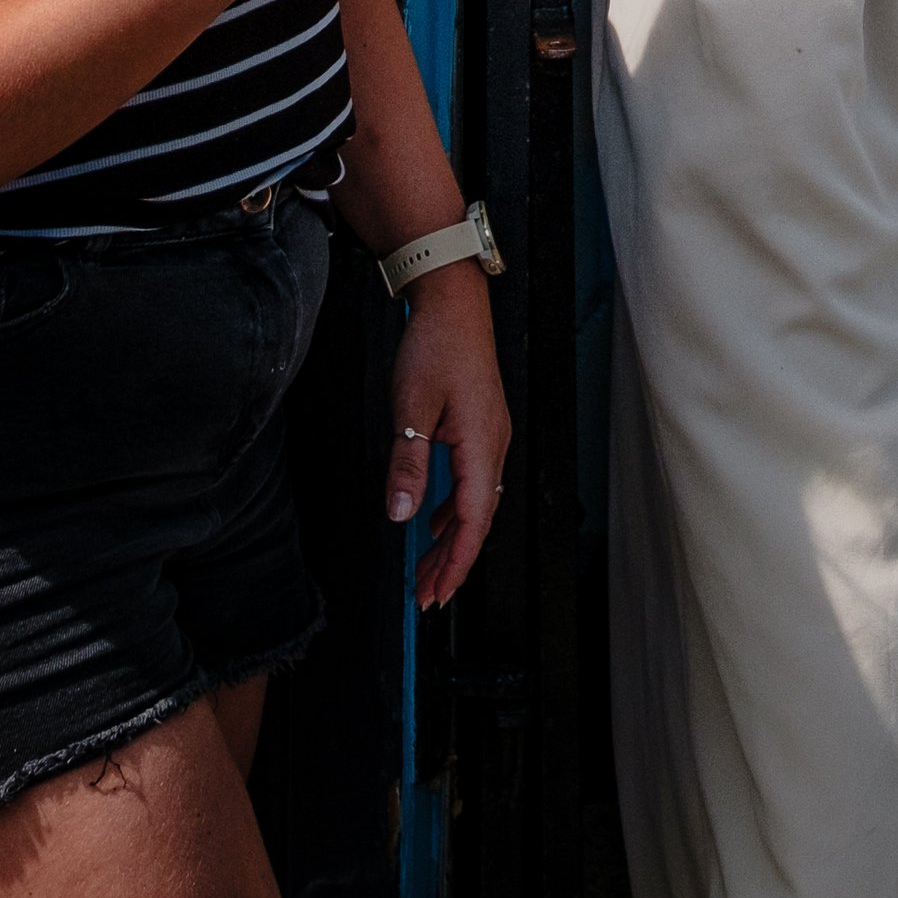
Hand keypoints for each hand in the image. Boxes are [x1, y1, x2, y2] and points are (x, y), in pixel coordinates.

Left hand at [387, 260, 511, 606]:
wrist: (453, 301)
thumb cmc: (435, 346)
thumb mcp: (411, 408)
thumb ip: (408, 464)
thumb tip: (402, 515)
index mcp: (482, 444)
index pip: (473, 519)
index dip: (456, 562)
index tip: (438, 593)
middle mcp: (495, 445)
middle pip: (477, 518)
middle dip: (452, 561)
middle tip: (425, 596)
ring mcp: (491, 436)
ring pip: (475, 502)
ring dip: (451, 538)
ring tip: (426, 569)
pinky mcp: (481, 427)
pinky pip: (472, 482)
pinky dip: (453, 509)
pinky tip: (432, 520)